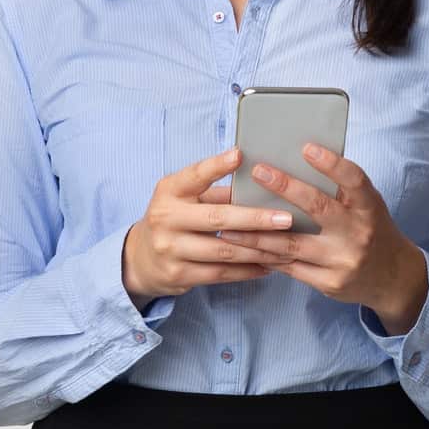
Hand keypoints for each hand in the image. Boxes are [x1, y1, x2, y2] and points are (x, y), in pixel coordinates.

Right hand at [121, 146, 298, 303]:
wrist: (140, 258)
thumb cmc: (175, 218)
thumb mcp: (185, 198)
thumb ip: (216, 191)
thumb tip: (262, 183)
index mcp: (169, 191)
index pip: (194, 175)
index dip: (217, 165)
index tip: (240, 154)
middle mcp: (166, 218)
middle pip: (217, 218)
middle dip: (256, 219)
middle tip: (287, 219)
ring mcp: (171, 249)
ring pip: (224, 250)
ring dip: (260, 250)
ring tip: (287, 246)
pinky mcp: (179, 274)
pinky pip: (221, 274)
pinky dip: (248, 270)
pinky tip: (269, 265)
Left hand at [213, 142, 428, 330]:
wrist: (393, 278)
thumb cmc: (373, 230)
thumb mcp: (368, 206)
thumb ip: (342, 190)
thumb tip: (298, 161)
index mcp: (370, 208)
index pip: (354, 180)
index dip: (332, 163)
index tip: (307, 147)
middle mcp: (357, 233)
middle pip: (318, 207)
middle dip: (285, 187)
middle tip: (258, 171)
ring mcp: (342, 260)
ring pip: (291, 244)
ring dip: (256, 233)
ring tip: (228, 223)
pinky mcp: (328, 283)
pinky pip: (290, 268)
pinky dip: (266, 256)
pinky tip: (245, 247)